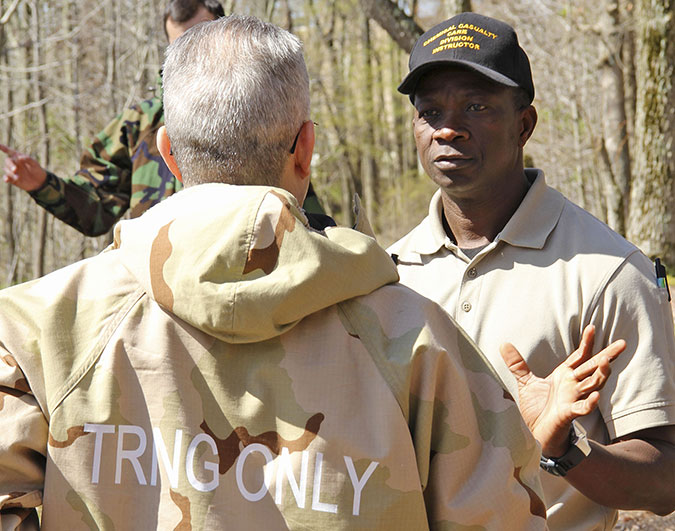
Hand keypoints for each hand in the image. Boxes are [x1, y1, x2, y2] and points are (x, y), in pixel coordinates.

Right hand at [0, 143, 46, 191]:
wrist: (39, 181)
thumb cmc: (36, 170)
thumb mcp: (34, 164)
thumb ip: (28, 159)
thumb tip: (19, 157)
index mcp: (18, 157)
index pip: (9, 151)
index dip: (3, 147)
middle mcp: (14, 163)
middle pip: (8, 161)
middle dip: (10, 165)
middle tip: (15, 169)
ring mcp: (12, 171)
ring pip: (7, 169)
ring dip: (11, 173)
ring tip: (18, 177)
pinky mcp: (12, 179)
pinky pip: (6, 178)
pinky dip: (6, 178)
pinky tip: (7, 180)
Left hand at [500, 325, 625, 456]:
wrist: (535, 433)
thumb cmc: (537, 409)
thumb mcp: (525, 382)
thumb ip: (517, 364)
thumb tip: (503, 344)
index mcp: (564, 376)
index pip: (579, 356)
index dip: (586, 343)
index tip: (591, 327)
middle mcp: (572, 386)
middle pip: (594, 368)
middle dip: (607, 356)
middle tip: (622, 344)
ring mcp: (572, 399)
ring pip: (592, 385)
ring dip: (601, 375)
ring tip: (606, 362)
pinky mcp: (568, 414)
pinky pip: (582, 408)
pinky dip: (590, 403)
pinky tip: (596, 397)